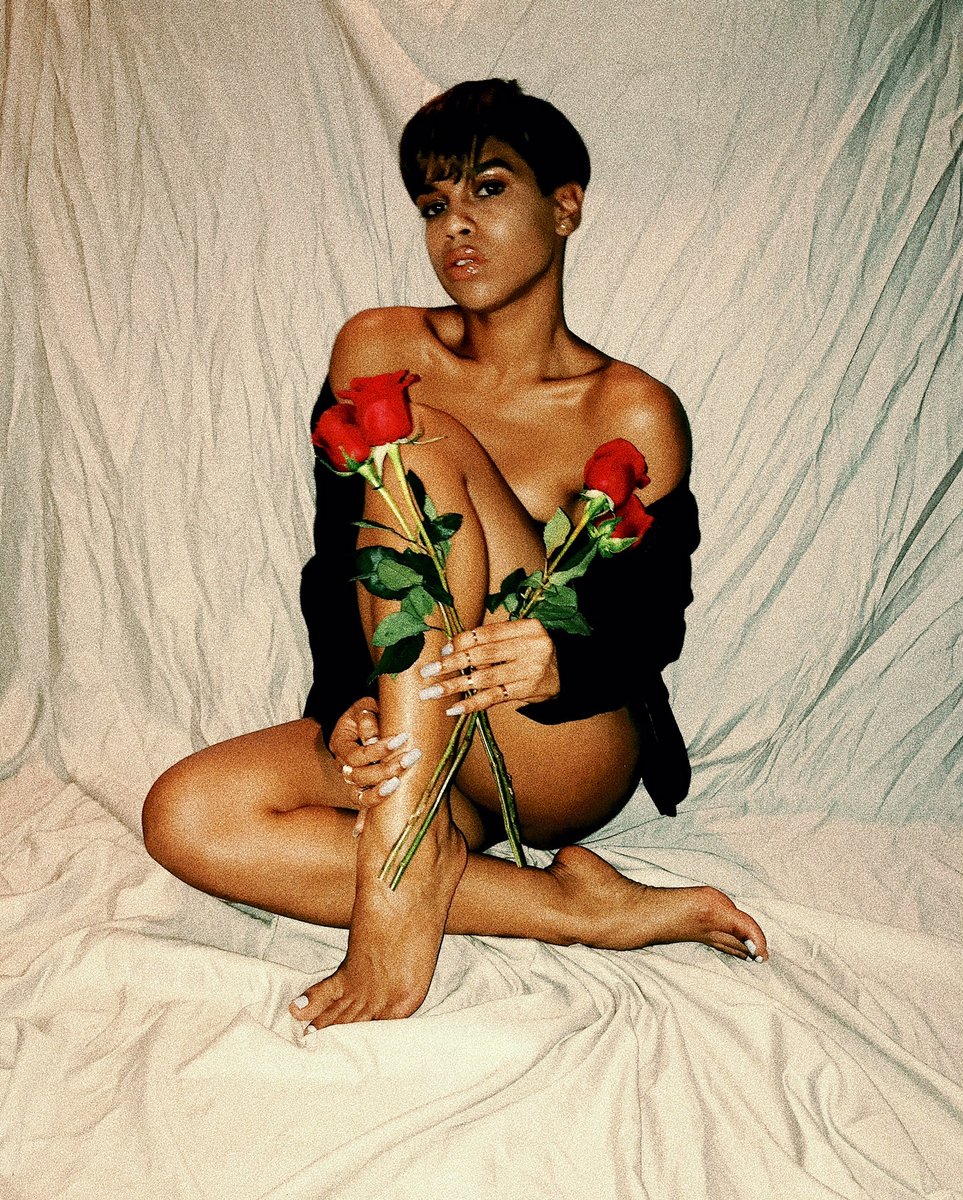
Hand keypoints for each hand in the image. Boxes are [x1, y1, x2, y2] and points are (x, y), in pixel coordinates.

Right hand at [329, 698, 422, 831]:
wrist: (360, 718)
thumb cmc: (367, 710)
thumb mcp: (365, 706)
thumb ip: (368, 717)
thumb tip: (372, 734)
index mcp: (341, 744)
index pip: (358, 755)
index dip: (379, 749)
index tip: (402, 738)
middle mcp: (343, 765)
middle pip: (360, 777)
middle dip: (387, 768)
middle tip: (412, 756)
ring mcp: (351, 780)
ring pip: (359, 795)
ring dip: (380, 792)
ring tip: (399, 783)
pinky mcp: (362, 788)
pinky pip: (360, 807)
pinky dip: (361, 820)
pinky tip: (359, 833)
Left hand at [417, 619, 559, 715]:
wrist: (566, 674)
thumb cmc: (532, 652)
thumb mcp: (519, 637)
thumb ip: (492, 640)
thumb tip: (451, 650)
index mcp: (527, 627)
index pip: (487, 633)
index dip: (462, 641)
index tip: (442, 650)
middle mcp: (531, 646)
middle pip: (483, 654)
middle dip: (451, 664)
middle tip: (427, 672)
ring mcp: (531, 670)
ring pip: (485, 678)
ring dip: (454, 686)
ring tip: (432, 693)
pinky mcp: (527, 691)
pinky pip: (494, 698)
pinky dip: (472, 704)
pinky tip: (453, 709)